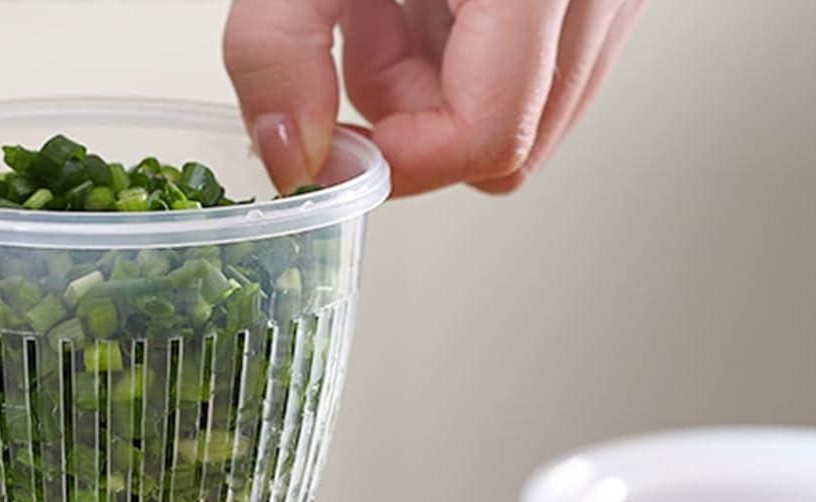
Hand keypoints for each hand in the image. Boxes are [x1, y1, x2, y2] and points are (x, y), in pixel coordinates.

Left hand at [225, 0, 643, 195]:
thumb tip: (289, 157)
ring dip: (438, 87)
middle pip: (511, 145)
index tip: (338, 131)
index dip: (403, 156)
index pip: (492, 135)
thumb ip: (279, 45)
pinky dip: (464, 53)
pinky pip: (536, 69)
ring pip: (526, 116)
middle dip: (418, 116)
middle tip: (363, 30)